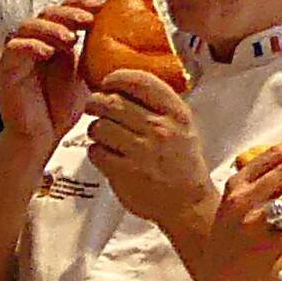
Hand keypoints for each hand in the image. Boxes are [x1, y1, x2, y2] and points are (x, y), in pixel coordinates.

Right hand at [0, 0, 98, 151]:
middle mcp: (37, 43)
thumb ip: (97, 53)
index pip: (66, 9)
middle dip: (69, 13)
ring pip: (29, 25)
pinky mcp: (7, 69)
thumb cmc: (61, 110)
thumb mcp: (88, 75)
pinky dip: (30, 45)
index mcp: (56, 40)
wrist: (42, 138)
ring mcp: (20, 55)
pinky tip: (47, 52)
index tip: (101, 6)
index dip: (82, 3)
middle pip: (48, 12)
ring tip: (69, 38)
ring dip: (50, 27)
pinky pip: (14, 47)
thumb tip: (125, 34)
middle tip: (87, 20)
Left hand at [83, 64, 210, 235]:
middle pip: (112, 102)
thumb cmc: (182, 163)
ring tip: (101, 134)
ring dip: (95, 129)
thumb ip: (158, 104)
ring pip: (100, 127)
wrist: (188, 202)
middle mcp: (159, 129)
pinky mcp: (125, 173)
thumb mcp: (182, 124)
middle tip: (94, 106)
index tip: (108, 82)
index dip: (117, 78)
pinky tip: (105, 153)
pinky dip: (95, 151)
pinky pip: (96, 152)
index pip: (140, 82)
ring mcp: (141, 151)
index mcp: (175, 113)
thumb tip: (122, 87)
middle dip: (96, 102)